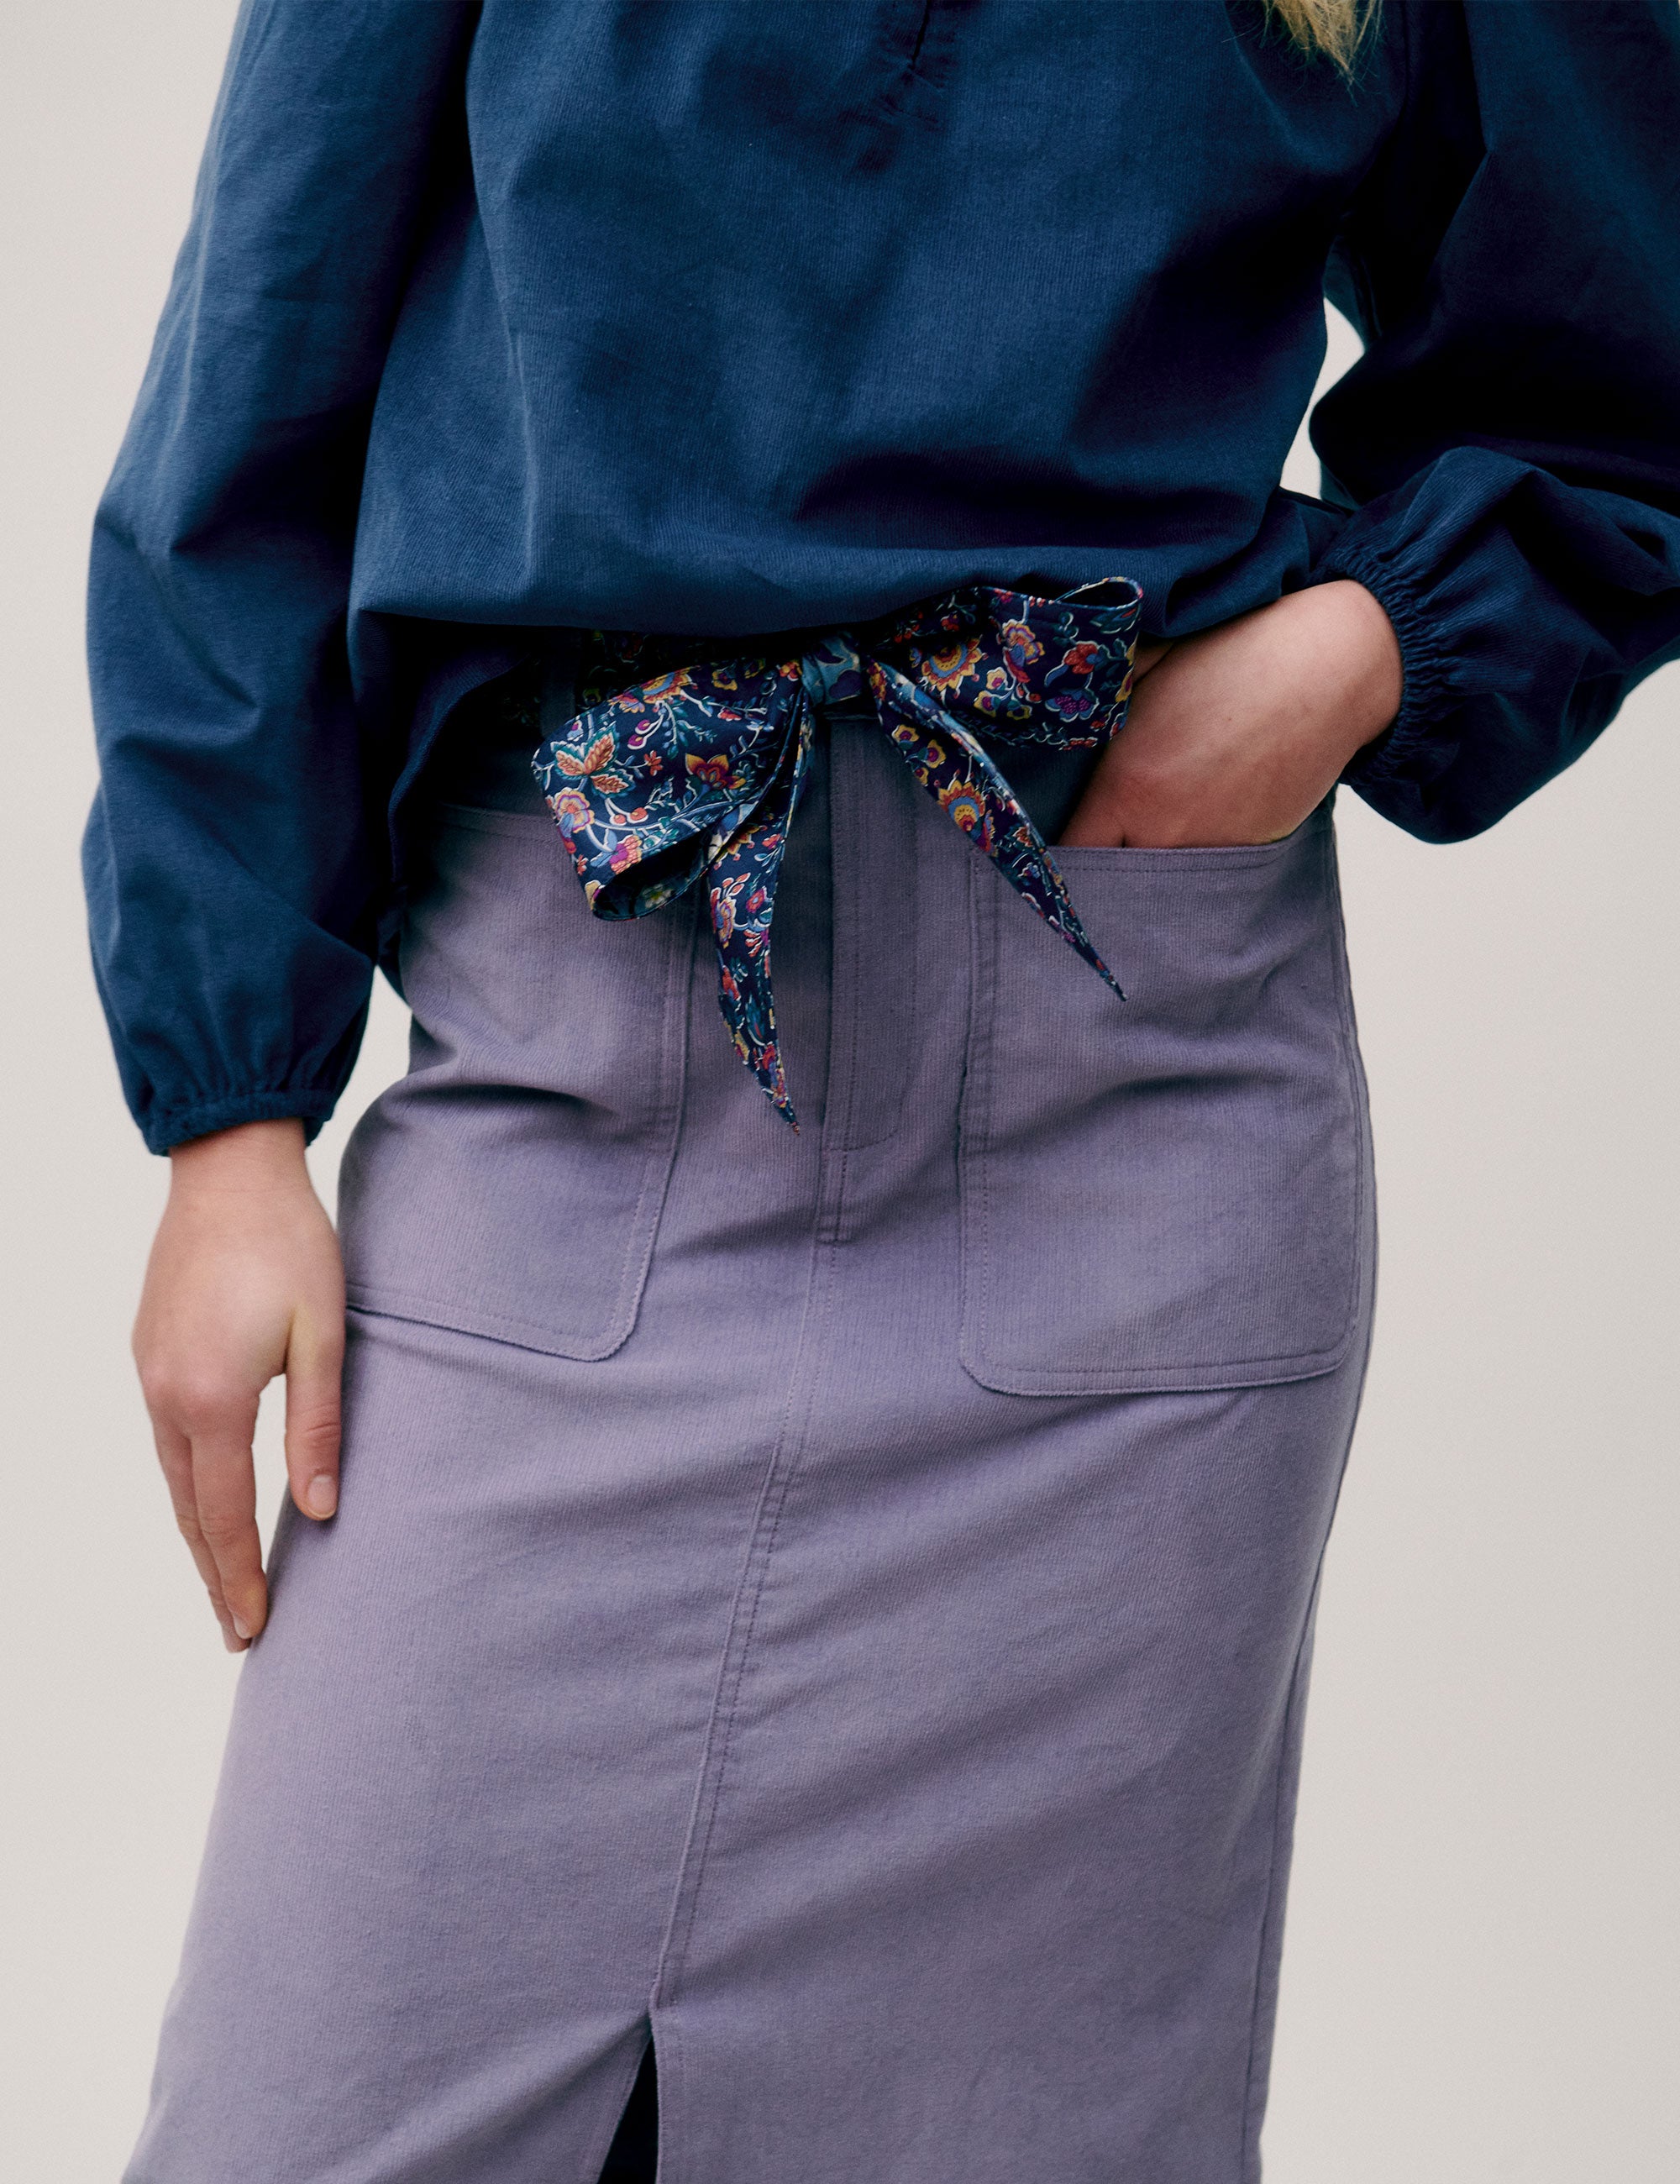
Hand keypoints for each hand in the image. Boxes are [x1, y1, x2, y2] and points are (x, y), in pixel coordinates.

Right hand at [132, 1119, 345, 1650]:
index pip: (224, 1516)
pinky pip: (164, 1438)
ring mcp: (149, 1373)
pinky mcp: (148, 1351)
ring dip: (197, 1533)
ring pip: (171, 1478)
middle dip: (214, 1574)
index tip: (256, 1630)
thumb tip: (319, 1510)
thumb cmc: (291, 1244)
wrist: (229, 1171)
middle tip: (238, 1633)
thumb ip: (320, 1425)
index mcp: (211, 1399)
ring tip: (225, 1581)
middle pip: (188, 1511)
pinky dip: (187, 1483)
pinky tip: (207, 1498)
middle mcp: (166, 1395)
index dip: (241, 1577)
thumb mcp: (325, 1334)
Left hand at [1060, 580, 1402, 847]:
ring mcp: (1212, 849)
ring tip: (1145, 837)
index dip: (1054, 855)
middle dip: (1100, 870)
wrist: (1330, 668)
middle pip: (1112, 880)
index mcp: (1127, 786)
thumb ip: (1091, 708)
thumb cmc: (1231, 654)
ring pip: (1159, 881)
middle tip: (1093, 852)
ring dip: (1147, 866)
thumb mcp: (1144, 667)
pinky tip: (1193, 823)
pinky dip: (1191, 858)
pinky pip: (1203, 870)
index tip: (1050, 844)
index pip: (1070, 854)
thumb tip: (1044, 718)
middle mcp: (1165, 831)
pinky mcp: (1252, 853)